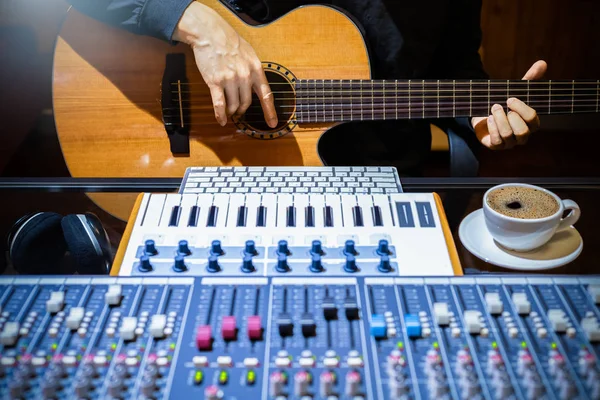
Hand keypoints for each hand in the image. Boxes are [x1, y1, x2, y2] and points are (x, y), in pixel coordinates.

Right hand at [173, 2, 277, 126]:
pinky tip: (221, 120)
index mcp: (256, 69)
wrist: (211, 33)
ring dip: (231, 111)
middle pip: (246, 103)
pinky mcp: (215, 82)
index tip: (272, 123)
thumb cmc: (230, 42)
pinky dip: (220, 115)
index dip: (270, 111)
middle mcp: (244, 76)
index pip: (266, 95)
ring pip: (233, 105)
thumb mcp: (249, 54)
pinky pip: (219, 104)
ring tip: (228, 111)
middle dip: (242, 110)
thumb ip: (254, 71)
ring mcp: (230, 79)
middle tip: (238, 111)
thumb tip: (256, 87)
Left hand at [472, 60, 546, 149]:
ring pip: (508, 135)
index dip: (521, 109)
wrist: (482, 113)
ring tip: (492, 109)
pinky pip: (496, 141)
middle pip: (523, 131)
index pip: (533, 120)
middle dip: (510, 117)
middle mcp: (523, 136)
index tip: (510, 98)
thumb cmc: (504, 103)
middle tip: (499, 105)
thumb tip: (542, 63)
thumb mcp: (515, 90)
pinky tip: (488, 119)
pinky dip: (492, 127)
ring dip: (499, 120)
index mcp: (531, 124)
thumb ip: (529, 79)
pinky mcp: (496, 146)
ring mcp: (510, 143)